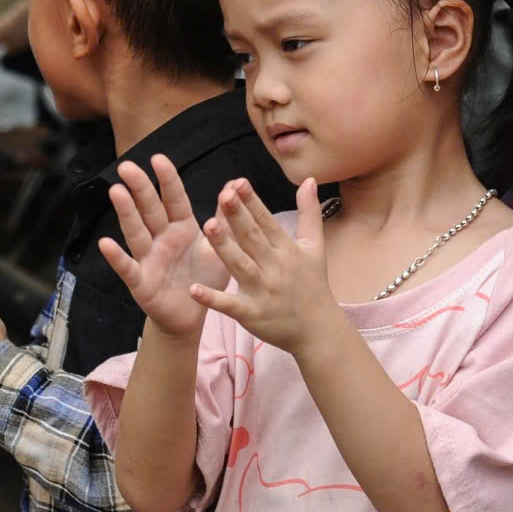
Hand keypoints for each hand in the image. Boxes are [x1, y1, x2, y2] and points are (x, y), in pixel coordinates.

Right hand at [98, 155, 226, 339]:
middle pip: (150, 210)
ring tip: (116, 192)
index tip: (158, 158)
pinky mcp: (141, 282)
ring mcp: (149, 259)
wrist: (192, 316)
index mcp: (182, 228)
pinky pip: (128, 268)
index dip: (167, 180)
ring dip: (126, 213)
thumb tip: (236, 184)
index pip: (174, 199)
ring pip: (136, 232)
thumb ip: (224, 218)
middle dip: (140, 188)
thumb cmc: (203, 277)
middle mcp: (162, 239)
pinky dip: (117, 257)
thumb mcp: (218, 247)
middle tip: (127, 166)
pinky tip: (106, 243)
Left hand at [195, 176, 341, 353]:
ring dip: (224, 247)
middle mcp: (275, 268)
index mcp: (287, 250)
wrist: (319, 331)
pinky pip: (230, 305)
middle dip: (238, 216)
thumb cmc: (313, 285)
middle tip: (223, 194)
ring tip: (207, 226)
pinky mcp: (252, 314)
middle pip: (253, 239)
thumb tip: (308, 179)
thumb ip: (309, 212)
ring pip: (240, 266)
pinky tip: (193, 289)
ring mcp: (263, 292)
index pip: (266, 222)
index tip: (238, 182)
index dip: (252, 202)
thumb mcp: (315, 247)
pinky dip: (212, 299)